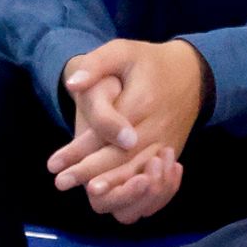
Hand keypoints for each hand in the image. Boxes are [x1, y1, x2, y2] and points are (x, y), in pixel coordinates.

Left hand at [48, 39, 204, 221]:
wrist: (192, 75)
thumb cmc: (149, 62)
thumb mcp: (122, 51)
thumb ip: (96, 65)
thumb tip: (73, 86)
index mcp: (143, 102)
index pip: (108, 133)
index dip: (80, 151)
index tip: (54, 164)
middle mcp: (157, 127)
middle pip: (123, 157)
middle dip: (91, 173)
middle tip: (62, 182)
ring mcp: (167, 142)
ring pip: (139, 171)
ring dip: (113, 185)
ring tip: (88, 193)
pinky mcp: (170, 152)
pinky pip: (153, 176)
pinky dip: (135, 189)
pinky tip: (114, 195)